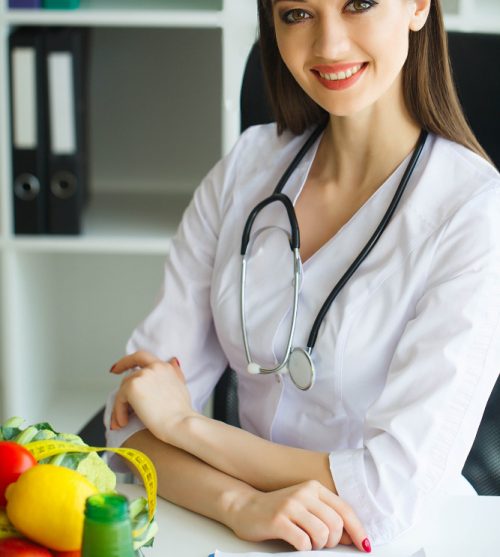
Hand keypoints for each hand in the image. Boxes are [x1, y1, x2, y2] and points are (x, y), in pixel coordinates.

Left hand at [109, 350, 193, 442]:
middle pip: (129, 378)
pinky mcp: (132, 387)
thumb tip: (173, 360)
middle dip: (123, 395)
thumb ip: (175, 372)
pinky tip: (124, 423)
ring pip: (123, 390)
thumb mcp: (181, 386)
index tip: (116, 369)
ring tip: (123, 422)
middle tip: (121, 411)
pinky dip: (119, 412)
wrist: (180, 424)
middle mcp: (153, 367)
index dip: (126, 361)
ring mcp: (142, 375)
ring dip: (120, 407)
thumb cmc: (182, 412)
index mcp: (164, 367)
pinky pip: (119, 400)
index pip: (141, 356)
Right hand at [226, 480, 368, 551]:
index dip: (358, 530)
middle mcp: (304, 493)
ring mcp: (290, 505)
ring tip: (307, 542)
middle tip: (321, 544)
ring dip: (318, 546)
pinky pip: (303, 542)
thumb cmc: (279, 511)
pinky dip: (304, 548)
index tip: (364, 546)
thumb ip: (327, 517)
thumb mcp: (305, 508)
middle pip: (335, 524)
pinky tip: (296, 542)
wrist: (245, 507)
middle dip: (333, 541)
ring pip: (322, 534)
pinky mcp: (279, 520)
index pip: (344, 510)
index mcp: (314, 488)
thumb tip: (352, 537)